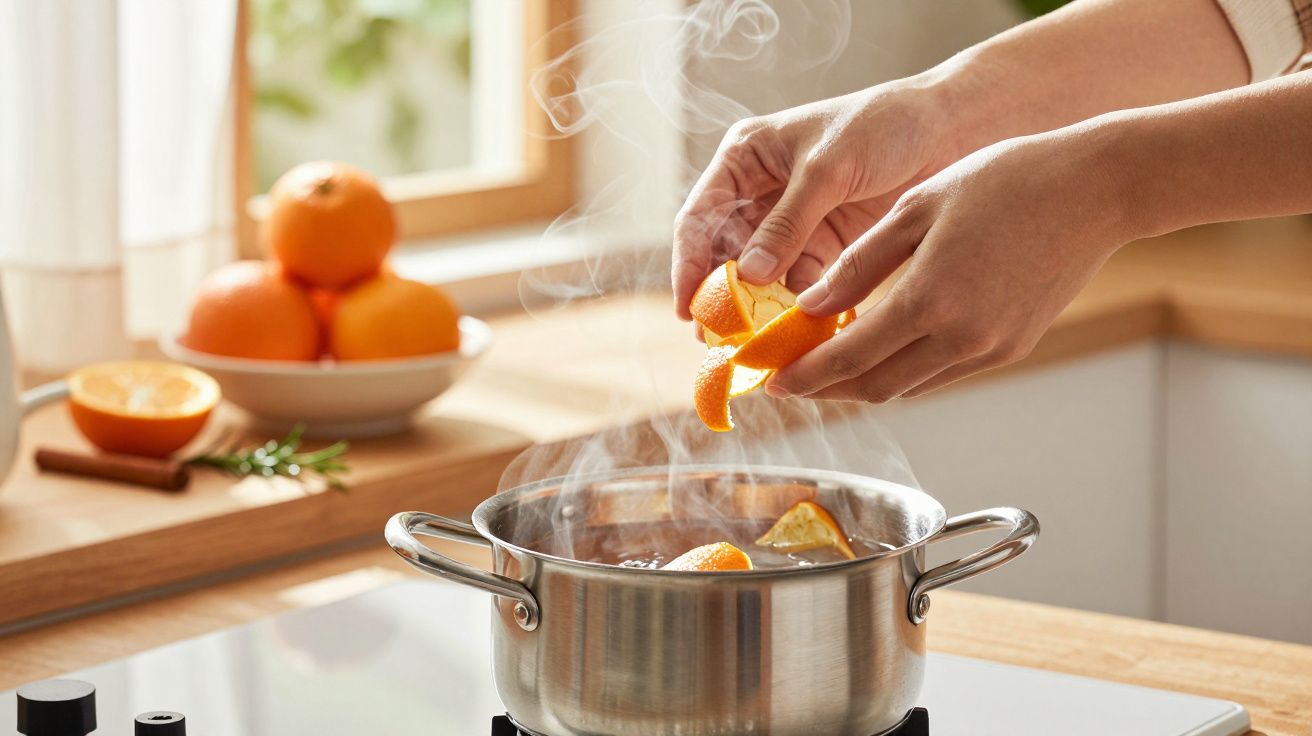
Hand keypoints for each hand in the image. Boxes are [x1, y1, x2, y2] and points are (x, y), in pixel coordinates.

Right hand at [672, 77, 961, 318]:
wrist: (950, 130)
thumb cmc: (883, 125)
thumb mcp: (827, 169)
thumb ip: (786, 223)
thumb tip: (747, 276)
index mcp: (746, 159)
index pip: (701, 218)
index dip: (689, 265)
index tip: (689, 309)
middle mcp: (762, 194)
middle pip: (725, 255)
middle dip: (722, 299)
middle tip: (719, 342)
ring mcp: (793, 225)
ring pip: (761, 278)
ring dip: (759, 311)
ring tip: (757, 347)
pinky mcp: (826, 247)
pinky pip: (800, 287)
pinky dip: (798, 311)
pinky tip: (799, 335)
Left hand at [767, 126, 1133, 401]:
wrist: (1097, 190)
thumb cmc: (1005, 180)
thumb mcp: (917, 208)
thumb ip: (859, 264)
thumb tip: (811, 308)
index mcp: (930, 298)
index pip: (847, 358)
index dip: (803, 376)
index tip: (770, 380)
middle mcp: (961, 337)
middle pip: (874, 387)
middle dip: (826, 390)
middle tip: (791, 380)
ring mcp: (991, 348)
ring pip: (909, 388)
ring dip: (864, 384)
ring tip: (829, 367)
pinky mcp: (1013, 348)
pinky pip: (943, 374)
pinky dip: (905, 371)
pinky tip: (884, 350)